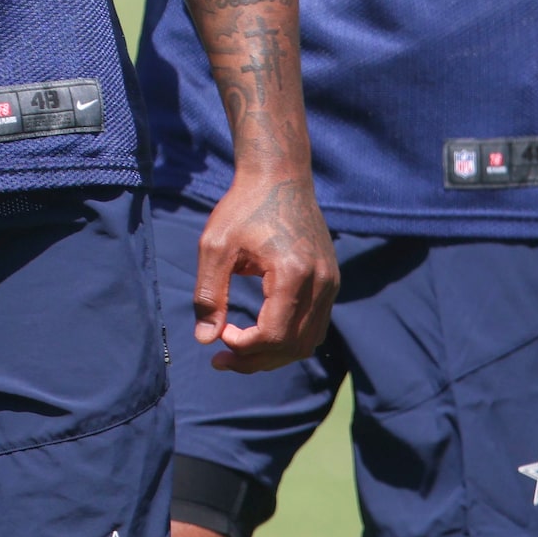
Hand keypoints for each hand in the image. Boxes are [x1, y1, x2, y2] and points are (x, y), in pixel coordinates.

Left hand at [195, 172, 337, 373]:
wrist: (280, 176)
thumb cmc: (244, 206)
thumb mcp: (216, 247)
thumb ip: (209, 295)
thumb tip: (206, 340)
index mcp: (293, 273)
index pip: (274, 335)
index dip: (244, 348)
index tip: (220, 336)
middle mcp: (321, 281)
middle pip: (293, 346)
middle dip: (255, 359)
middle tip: (221, 358)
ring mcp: (331, 281)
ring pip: (308, 341)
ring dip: (274, 354)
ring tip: (240, 350)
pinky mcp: (331, 280)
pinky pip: (315, 325)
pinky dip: (289, 338)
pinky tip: (262, 331)